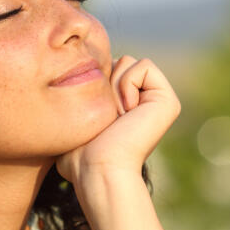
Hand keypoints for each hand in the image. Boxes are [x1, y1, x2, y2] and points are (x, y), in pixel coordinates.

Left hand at [55, 55, 180, 184]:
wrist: (97, 168)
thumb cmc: (79, 155)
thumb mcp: (73, 122)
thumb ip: (76, 104)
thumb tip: (62, 97)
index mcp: (127, 106)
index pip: (104, 69)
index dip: (92, 84)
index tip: (95, 117)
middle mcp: (146, 102)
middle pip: (117, 60)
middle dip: (103, 84)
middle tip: (107, 118)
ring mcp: (159, 102)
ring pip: (128, 61)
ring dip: (113, 88)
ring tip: (116, 118)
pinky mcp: (168, 101)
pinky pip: (145, 66)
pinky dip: (128, 85)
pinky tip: (127, 113)